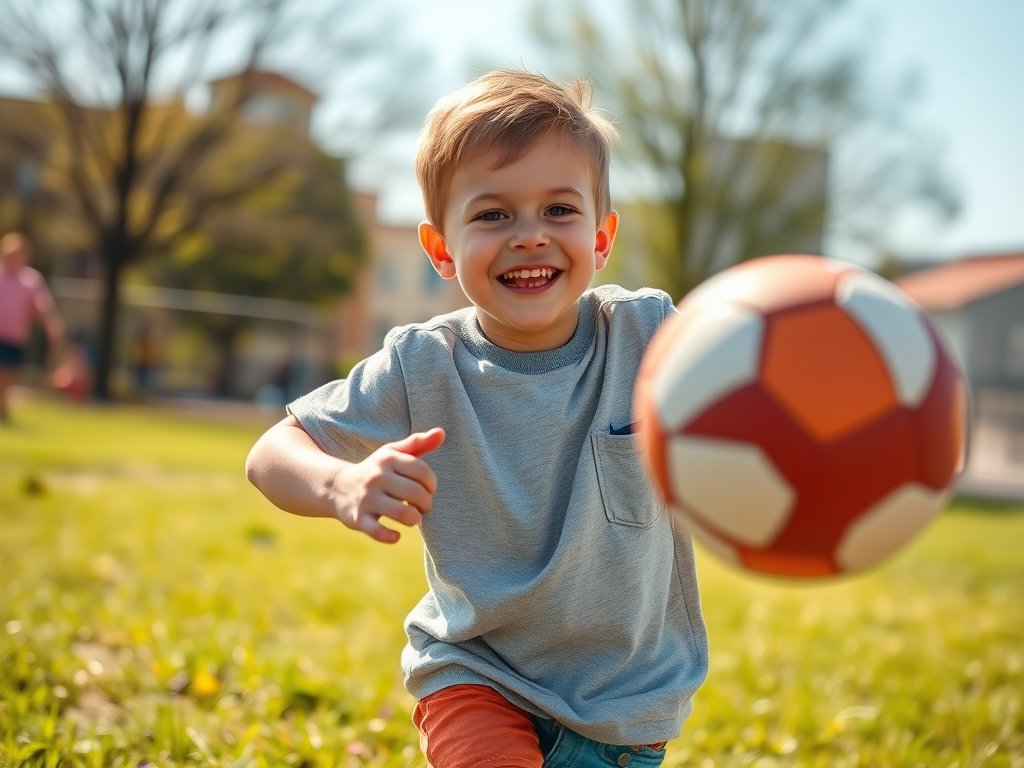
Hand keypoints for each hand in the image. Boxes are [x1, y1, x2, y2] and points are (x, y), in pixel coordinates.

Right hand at [331, 427, 444, 542]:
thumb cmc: (376, 470)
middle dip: (426, 503)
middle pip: (416, 493)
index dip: (432, 484)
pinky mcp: (358, 518)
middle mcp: (376, 477)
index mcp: (388, 460)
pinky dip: (391, 536)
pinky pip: (378, 531)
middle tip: (423, 506)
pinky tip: (396, 535)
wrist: (338, 487)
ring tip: (413, 517)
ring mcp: (366, 498)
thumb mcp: (393, 453)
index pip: (422, 471)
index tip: (429, 489)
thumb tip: (442, 432)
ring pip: (402, 513)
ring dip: (414, 519)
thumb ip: (418, 443)